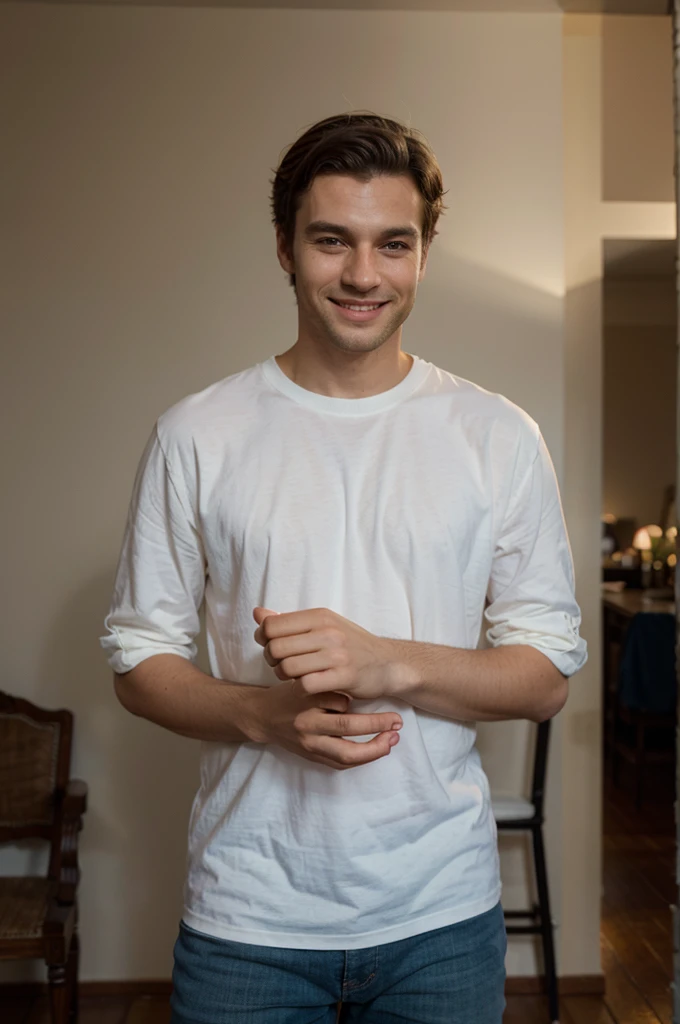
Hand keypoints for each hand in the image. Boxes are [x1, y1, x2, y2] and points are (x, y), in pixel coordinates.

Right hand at [247, 672, 401, 770]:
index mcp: (305, 701)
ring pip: (346, 754)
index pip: (339, 701)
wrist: (261, 717)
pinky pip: (339, 763)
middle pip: (347, 728)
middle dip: (376, 726)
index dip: (355, 698)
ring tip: (392, 740)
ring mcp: (309, 745)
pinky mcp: (311, 757)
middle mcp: (307, 725)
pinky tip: (377, 750)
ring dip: (373, 749)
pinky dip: (360, 759)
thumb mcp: (303, 681)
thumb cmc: (288, 695)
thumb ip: (327, 687)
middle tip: (398, 722)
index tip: (371, 693)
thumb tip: (355, 697)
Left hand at [253, 606, 398, 700]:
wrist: (388, 664)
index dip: (264, 639)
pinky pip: (305, 685)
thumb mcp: (323, 625)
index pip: (271, 625)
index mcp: (319, 616)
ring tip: (292, 677)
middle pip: (275, 647)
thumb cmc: (350, 645)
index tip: (272, 647)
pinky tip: (306, 688)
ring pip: (287, 667)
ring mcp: (337, 654)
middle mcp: (328, 632)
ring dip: (283, 677)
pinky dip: (299, 689)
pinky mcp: (343, 676)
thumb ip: (289, 621)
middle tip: (280, 666)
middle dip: (271, 660)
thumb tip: (257, 613)